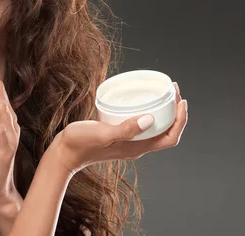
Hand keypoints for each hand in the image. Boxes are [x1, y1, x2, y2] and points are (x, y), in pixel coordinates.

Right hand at [53, 82, 187, 174]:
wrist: (63, 153)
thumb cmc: (81, 144)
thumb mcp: (104, 134)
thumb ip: (126, 129)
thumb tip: (150, 119)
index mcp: (137, 148)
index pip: (170, 138)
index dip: (181, 120)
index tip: (181, 101)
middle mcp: (137, 146)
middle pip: (166, 132)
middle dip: (175, 112)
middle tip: (173, 91)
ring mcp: (129, 142)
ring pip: (155, 128)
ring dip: (164, 112)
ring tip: (163, 93)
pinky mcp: (120, 136)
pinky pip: (141, 124)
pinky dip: (148, 112)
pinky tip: (140, 100)